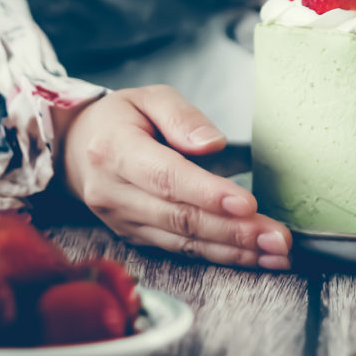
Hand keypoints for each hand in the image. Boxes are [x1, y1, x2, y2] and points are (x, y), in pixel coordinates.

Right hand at [55, 85, 291, 269]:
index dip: (208, 193)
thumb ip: (182, 116)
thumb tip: (213, 144)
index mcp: (115, 150)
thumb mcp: (150, 97)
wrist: (77, 148)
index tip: (247, 204)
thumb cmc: (122, 117)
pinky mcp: (135, 237)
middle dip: (234, 231)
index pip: (166, 177)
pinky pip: (180, 251)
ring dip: (233, 252)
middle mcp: (114, 192)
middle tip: (278, 238)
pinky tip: (253, 258)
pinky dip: (219, 256)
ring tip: (276, 255)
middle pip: (180, 217)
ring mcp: (122, 220)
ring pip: (183, 242)